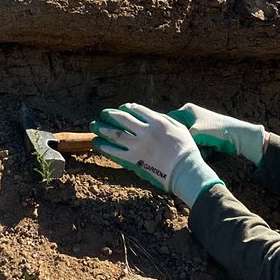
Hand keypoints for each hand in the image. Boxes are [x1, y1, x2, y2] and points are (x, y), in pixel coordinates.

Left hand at [91, 103, 222, 206]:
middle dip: (110, 115)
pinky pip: (115, 152)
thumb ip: (164, 119)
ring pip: (115, 135)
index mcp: (157, 122)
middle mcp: (145, 132)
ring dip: (103, 129)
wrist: (184, 171)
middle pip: (122, 119)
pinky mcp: (134, 161)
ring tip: (94, 125)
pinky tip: (97, 143)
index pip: (136, 110)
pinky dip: (104, 147)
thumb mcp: (178, 127)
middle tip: (102, 114)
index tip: (121, 108)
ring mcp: (138, 146)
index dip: (126, 108)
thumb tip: (150, 114)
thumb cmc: (186, 149)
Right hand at [168, 103, 265, 165]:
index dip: (167, 132)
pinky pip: (196, 144)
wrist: (237, 136)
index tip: (169, 143)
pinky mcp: (204, 135)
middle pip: (178, 133)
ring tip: (203, 148)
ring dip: (194, 147)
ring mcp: (197, 125)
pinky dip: (201, 149)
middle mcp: (190, 116)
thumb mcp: (193, 133)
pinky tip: (208, 150)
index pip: (168, 120)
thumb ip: (179, 137)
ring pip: (187, 141)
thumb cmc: (215, 131)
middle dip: (184, 142)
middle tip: (193, 146)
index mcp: (186, 110)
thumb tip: (167, 144)